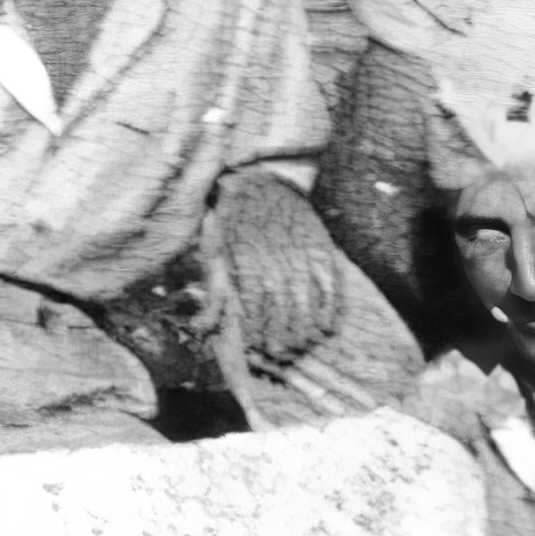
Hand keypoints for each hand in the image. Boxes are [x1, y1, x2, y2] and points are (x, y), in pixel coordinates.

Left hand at [213, 169, 343, 365]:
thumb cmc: (233, 220)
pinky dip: (330, 309)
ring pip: (308, 302)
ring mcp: (302, 255)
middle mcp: (276, 261)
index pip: (255, 307)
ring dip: (305, 330)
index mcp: (247, 262)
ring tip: (302, 346)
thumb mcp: (215, 251)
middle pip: (282, 310)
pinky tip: (327, 328)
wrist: (263, 180)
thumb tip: (203, 328)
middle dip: (281, 337)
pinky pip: (330, 285)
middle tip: (280, 355)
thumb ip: (214, 291)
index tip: (256, 350)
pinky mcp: (321, 250)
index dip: (257, 332)